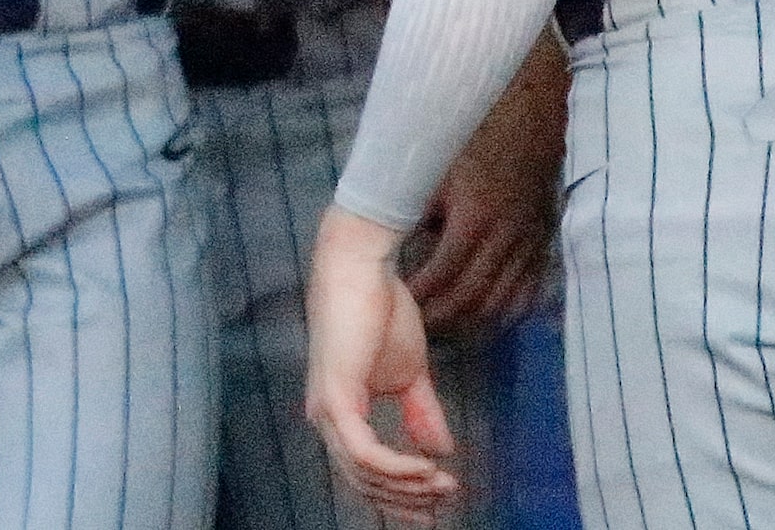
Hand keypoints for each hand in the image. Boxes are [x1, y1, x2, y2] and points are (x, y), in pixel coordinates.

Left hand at [305, 206, 461, 526]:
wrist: (364, 270)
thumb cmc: (382, 313)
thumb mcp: (411, 374)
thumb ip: (421, 413)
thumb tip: (440, 452)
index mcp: (340, 414)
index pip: (364, 473)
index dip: (402, 495)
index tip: (440, 505)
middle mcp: (326, 418)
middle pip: (363, 482)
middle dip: (410, 499)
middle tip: (448, 501)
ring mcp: (327, 408)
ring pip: (364, 473)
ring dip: (410, 487)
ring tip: (445, 485)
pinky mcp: (335, 396)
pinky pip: (366, 452)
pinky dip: (398, 467)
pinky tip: (427, 468)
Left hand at [405, 38, 564, 330]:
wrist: (533, 105)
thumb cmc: (473, 128)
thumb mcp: (432, 163)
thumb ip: (413, 203)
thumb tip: (384, 237)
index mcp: (474, 217)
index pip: (442, 276)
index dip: (417, 296)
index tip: (392, 305)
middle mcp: (506, 239)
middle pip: (473, 299)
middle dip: (441, 319)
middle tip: (413, 327)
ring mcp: (531, 244)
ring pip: (502, 302)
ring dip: (471, 322)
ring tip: (442, 328)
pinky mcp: (544, 242)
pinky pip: (527, 291)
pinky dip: (505, 310)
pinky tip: (484, 317)